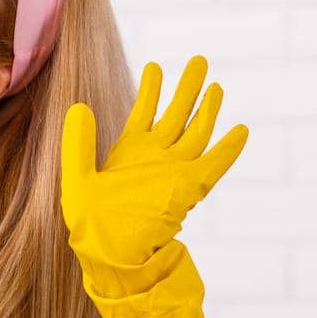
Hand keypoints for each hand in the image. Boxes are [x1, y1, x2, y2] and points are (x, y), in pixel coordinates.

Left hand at [60, 55, 247, 295]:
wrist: (113, 257)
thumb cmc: (92, 226)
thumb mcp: (77, 179)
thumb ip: (78, 144)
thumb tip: (78, 106)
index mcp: (129, 154)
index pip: (144, 113)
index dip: (152, 90)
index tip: (157, 67)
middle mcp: (155, 159)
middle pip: (176, 116)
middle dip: (187, 89)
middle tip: (199, 61)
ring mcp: (174, 172)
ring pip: (196, 133)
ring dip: (206, 109)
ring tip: (215, 85)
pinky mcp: (190, 188)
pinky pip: (214, 164)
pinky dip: (228, 148)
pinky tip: (239, 129)